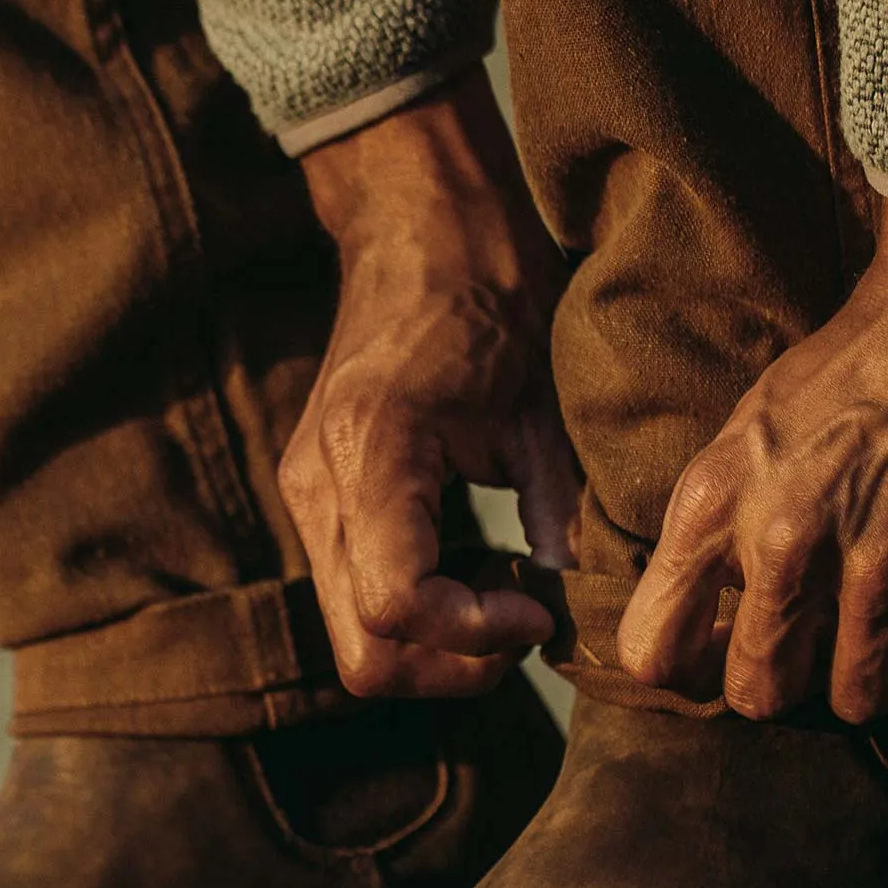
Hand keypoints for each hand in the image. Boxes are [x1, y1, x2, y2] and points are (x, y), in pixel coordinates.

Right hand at [283, 66, 581, 695]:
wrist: (419, 223)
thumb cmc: (491, 295)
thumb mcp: (543, 409)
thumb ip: (560, 515)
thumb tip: (579, 605)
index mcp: (374, 452)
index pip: (397, 607)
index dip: (477, 634)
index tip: (540, 608)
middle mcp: (321, 485)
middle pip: (363, 652)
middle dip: (452, 665)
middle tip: (524, 624)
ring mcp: (308, 495)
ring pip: (355, 638)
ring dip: (436, 645)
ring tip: (505, 589)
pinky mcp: (317, 498)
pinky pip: (355, 597)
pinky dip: (419, 612)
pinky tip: (475, 563)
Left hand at [618, 198, 887, 722]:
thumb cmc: (857, 366)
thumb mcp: (749, 430)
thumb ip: (718, 527)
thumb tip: (702, 620)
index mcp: (717, 503)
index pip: (653, 651)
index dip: (687, 669)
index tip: (722, 651)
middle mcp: (788, 543)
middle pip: (758, 696)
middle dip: (787, 682)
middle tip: (816, 644)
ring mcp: (880, 572)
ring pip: (855, 702)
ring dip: (873, 674)